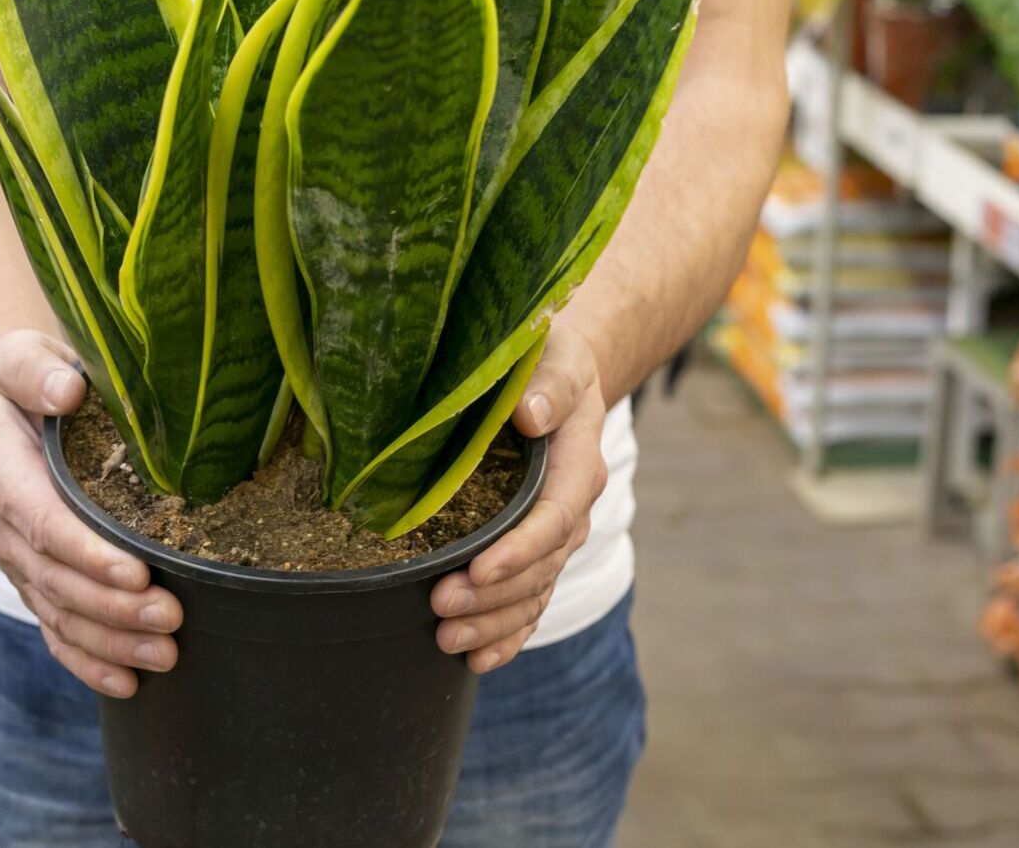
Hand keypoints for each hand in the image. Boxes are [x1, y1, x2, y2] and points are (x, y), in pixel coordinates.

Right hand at [0, 330, 182, 697]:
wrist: (14, 405)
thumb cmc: (34, 378)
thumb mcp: (25, 356)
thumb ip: (37, 370)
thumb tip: (67, 389)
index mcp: (8, 474)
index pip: (45, 523)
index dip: (88, 554)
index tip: (137, 572)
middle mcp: (8, 525)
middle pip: (57, 580)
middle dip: (113, 608)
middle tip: (172, 620)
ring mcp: (21, 561)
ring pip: (60, 614)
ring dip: (111, 641)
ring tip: (167, 656)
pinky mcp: (38, 581)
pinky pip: (57, 631)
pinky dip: (89, 662)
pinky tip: (128, 684)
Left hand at [431, 329, 607, 672]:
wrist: (555, 374)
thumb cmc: (548, 359)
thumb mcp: (555, 358)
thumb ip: (549, 384)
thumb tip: (530, 414)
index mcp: (578, 467)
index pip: (554, 519)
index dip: (519, 550)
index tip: (478, 569)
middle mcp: (570, 511)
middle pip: (540, 568)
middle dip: (492, 596)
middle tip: (440, 607)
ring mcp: (553, 538)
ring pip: (533, 595)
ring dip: (493, 624)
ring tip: (447, 640)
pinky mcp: (534, 553)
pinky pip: (529, 604)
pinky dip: (507, 636)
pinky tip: (476, 662)